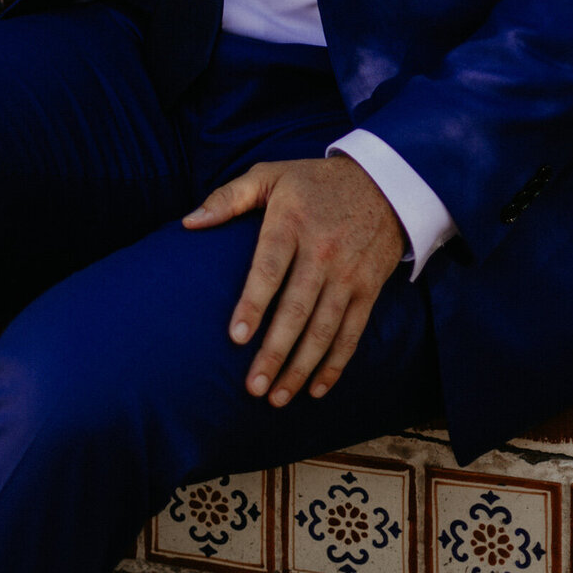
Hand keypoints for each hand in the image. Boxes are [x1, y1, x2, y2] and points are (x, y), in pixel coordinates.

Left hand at [183, 157, 404, 405]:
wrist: (384, 182)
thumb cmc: (314, 182)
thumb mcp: (270, 174)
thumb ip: (228, 198)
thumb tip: (188, 223)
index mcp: (291, 222)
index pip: (269, 269)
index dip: (253, 304)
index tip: (236, 337)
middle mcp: (322, 252)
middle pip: (297, 309)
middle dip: (275, 352)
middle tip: (253, 387)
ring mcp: (348, 274)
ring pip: (324, 329)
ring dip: (301, 367)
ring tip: (277, 398)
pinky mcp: (368, 289)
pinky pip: (352, 333)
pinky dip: (335, 364)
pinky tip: (316, 389)